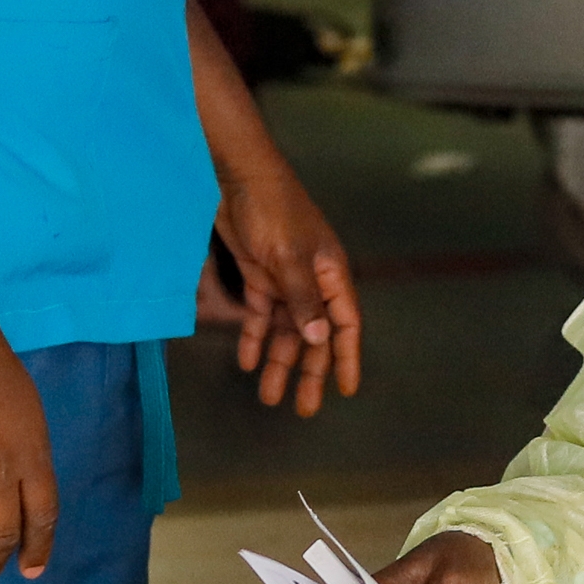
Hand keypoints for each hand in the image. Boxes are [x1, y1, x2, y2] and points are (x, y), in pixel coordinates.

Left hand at [212, 157, 364, 417]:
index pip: (345, 325)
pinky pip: (260, 314)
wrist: (237, 174)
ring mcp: (285, 279)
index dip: (346, 358)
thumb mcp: (289, 256)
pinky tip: (247, 361)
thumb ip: (303, 298)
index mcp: (330, 275)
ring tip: (269, 396)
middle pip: (315, 336)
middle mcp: (311, 282)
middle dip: (309, 372)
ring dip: (279, 362)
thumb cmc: (272, 209)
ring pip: (286, 330)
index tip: (347, 390)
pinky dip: (254, 337)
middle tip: (303, 408)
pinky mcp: (258, 274)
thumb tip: (320, 338)